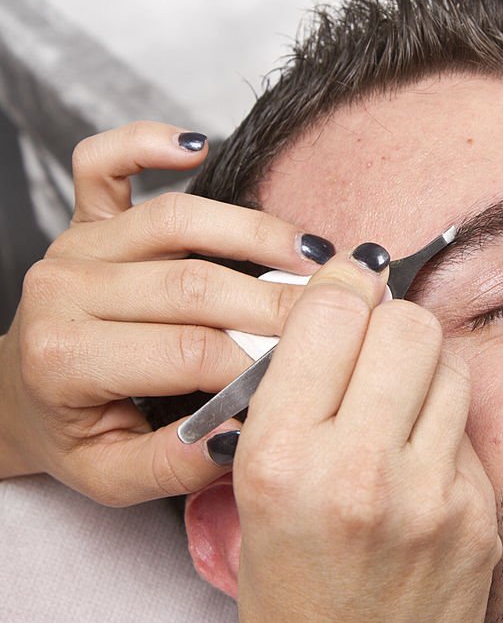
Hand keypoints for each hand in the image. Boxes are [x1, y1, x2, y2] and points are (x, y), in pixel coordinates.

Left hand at [0, 121, 335, 504]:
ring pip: (177, 220)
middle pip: (195, 285)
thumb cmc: (75, 436)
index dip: (261, 362)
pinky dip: (146, 142)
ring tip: (318, 253)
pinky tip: (198, 145)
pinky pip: (102, 163)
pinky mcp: (84, 219)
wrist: (19, 400)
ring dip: (257, 231)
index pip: (189, 352)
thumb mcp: (114, 479)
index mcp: (67, 359)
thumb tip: (241, 433)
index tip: (318, 370)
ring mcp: (76, 248)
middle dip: (281, 302)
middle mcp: (65, 292)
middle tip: (349, 313)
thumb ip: (174, 466)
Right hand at [230, 251, 500, 622]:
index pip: (335, 312)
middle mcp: (359, 471)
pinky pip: (470, 432)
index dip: (345, 287)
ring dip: (425, 376)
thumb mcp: (255, 482)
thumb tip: (354, 296)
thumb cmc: (289, 585)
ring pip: (452, 367)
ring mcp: (432, 497)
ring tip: (399, 418)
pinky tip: (422, 474)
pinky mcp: (481, 519)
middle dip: (393, 324)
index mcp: (282, 456)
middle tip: (379, 354)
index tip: (350, 289)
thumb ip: (300, 386)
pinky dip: (446, 436)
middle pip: (410, 325)